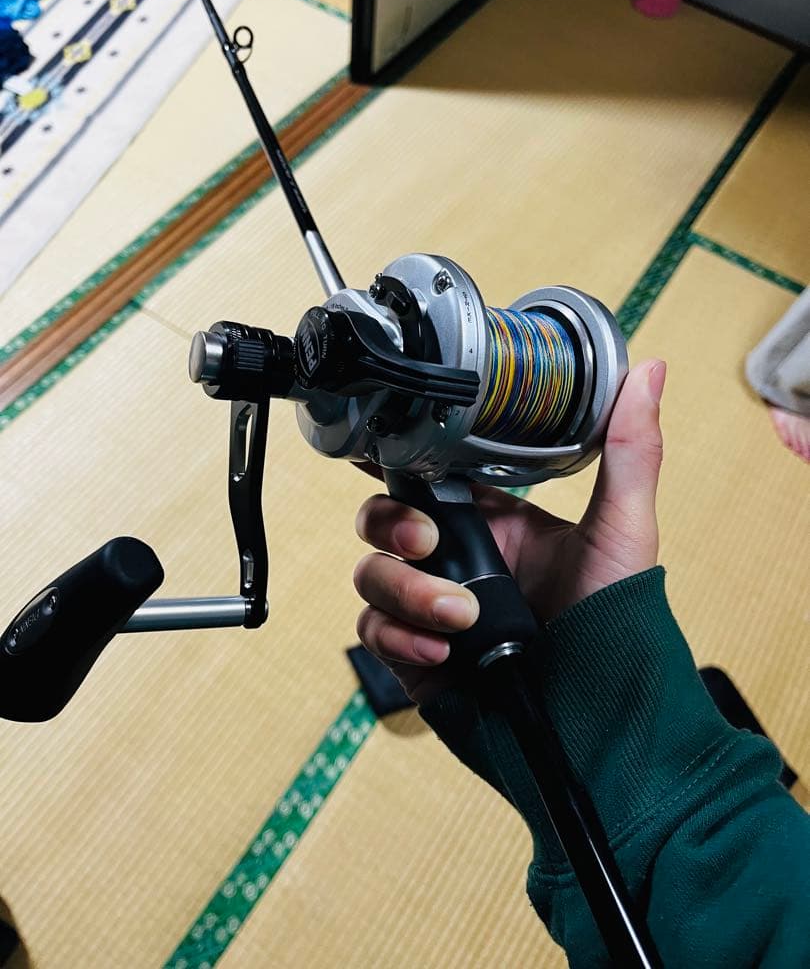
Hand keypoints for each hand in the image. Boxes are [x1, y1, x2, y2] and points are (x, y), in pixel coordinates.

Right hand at [353, 359, 665, 703]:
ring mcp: (432, 610)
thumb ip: (628, 451)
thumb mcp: (623, 532)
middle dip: (392, 524)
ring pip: (373, 574)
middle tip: (428, 543)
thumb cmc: (619, 628)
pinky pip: (373, 631)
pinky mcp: (414, 657)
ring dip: (407, 592)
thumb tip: (649, 369)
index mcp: (499, 524)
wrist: (601, 728)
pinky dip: (399, 637)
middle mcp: (460, 562)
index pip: (431, 477)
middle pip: (384, 520)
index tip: (380, 439)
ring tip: (460, 620)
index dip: (400, 459)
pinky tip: (443, 654)